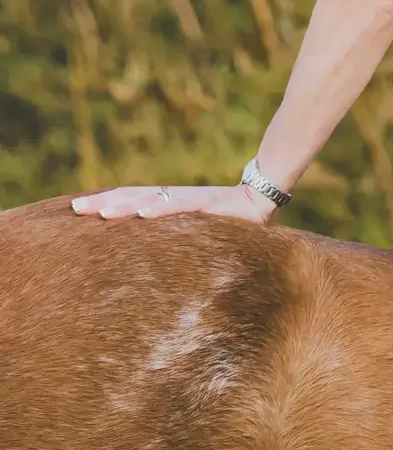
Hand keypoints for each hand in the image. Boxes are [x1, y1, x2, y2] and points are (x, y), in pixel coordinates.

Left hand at [70, 184, 276, 222]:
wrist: (261, 199)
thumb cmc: (227, 218)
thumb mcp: (193, 229)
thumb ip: (172, 236)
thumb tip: (146, 252)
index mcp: (166, 202)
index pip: (129, 200)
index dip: (103, 203)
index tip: (75, 210)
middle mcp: (173, 197)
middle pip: (131, 196)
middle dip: (102, 203)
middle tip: (74, 209)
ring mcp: (189, 200)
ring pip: (151, 200)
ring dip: (125, 206)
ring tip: (101, 213)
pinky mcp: (207, 205)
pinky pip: (181, 207)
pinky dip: (162, 210)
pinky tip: (144, 215)